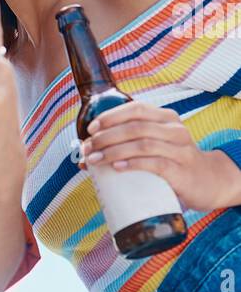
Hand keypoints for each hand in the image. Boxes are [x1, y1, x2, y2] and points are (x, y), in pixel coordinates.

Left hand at [81, 102, 240, 210]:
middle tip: (88, 149)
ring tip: (94, 160)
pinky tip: (117, 167)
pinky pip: (155, 164)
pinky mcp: (181, 171)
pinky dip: (133, 164)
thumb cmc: (174, 162)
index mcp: (166, 118)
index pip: (136, 109)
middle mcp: (175, 130)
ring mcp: (180, 150)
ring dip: (113, 151)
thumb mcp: (156, 146)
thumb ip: (127, 145)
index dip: (111, 117)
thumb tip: (85, 157)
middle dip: (106, 137)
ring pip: (142, 144)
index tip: (91, 129)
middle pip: (135, 127)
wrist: (208, 182)